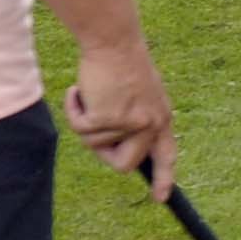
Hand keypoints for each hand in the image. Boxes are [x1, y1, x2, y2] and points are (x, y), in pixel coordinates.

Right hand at [66, 37, 176, 200]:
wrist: (112, 41)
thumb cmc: (120, 65)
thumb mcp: (139, 96)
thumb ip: (136, 121)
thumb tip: (121, 149)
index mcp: (161, 118)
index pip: (167, 156)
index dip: (164, 178)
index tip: (160, 198)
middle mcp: (152, 124)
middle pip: (125, 165)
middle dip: (102, 153)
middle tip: (92, 127)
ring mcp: (132, 123)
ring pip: (95, 145)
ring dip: (84, 120)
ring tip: (90, 93)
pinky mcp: (110, 117)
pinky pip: (81, 129)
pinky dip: (73, 110)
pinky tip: (78, 91)